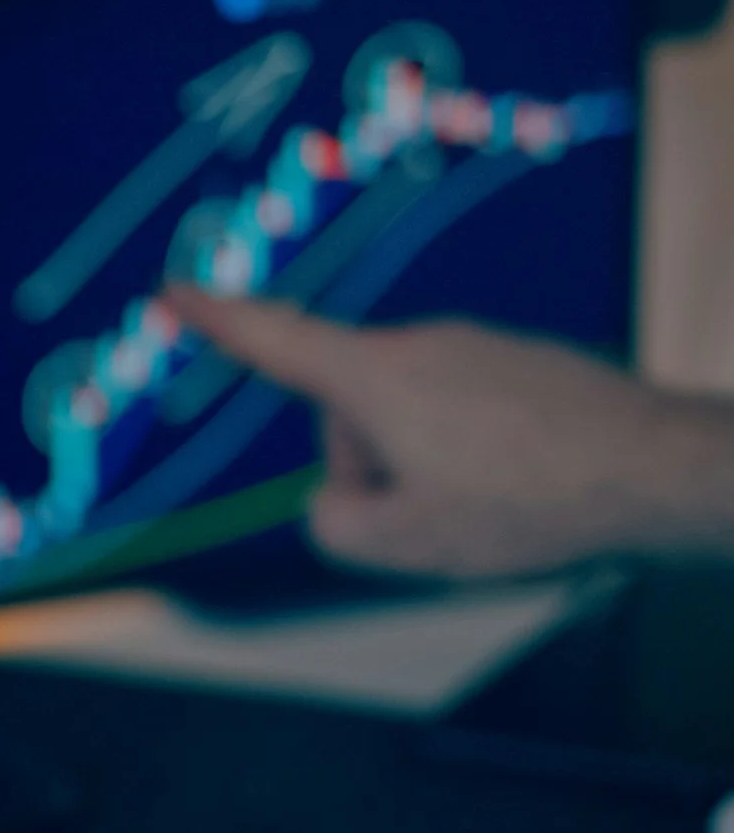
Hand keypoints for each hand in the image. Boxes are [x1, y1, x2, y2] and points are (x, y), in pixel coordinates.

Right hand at [165, 286, 733, 578]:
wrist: (657, 469)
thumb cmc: (525, 504)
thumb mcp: (400, 544)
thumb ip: (332, 522)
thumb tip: (337, 499)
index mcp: (376, 379)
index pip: (273, 340)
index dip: (216, 318)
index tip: (174, 289)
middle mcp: (422, 344)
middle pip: (352, 413)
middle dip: (371, 466)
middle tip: (431, 515)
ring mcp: (478, 347)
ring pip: (413, 419)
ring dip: (429, 466)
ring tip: (494, 506)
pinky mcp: (524, 362)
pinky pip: (467, 414)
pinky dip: (479, 454)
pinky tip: (526, 487)